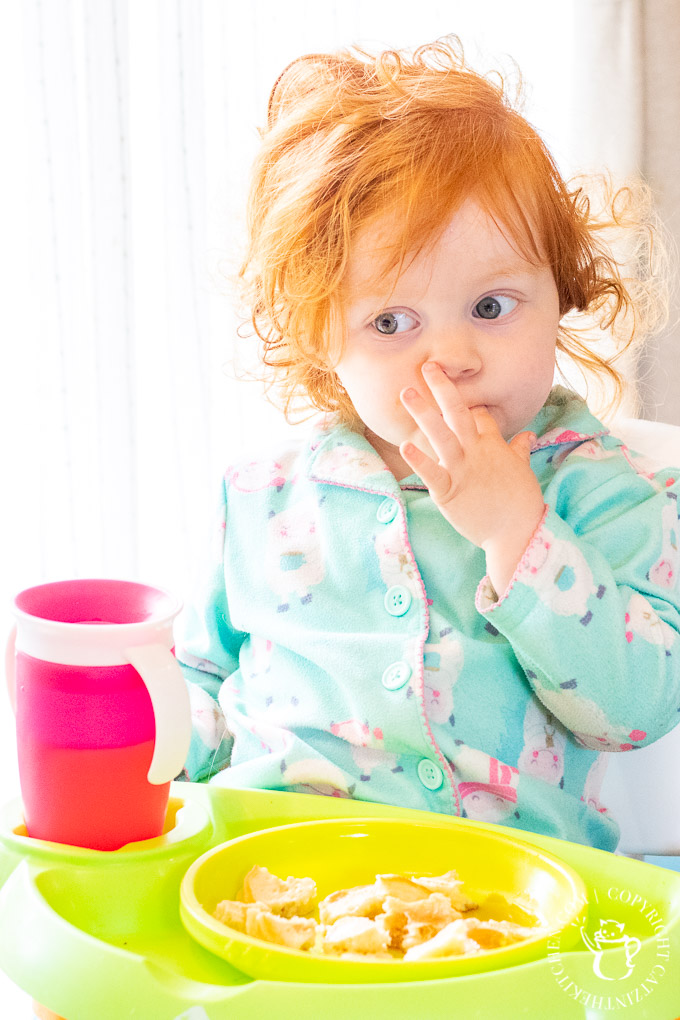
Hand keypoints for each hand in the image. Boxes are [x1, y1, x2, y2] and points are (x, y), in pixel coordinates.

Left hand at [399, 362, 545, 595]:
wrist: (518, 533)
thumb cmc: (520, 503)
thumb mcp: (523, 470)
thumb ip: (519, 450)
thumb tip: (526, 436)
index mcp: (493, 445)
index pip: (478, 415)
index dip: (467, 404)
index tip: (453, 396)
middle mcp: (477, 452)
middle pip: (458, 412)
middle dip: (443, 388)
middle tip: (428, 366)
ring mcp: (462, 470)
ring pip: (441, 434)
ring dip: (423, 412)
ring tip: (406, 392)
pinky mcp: (449, 492)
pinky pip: (432, 472)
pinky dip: (418, 458)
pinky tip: (405, 444)